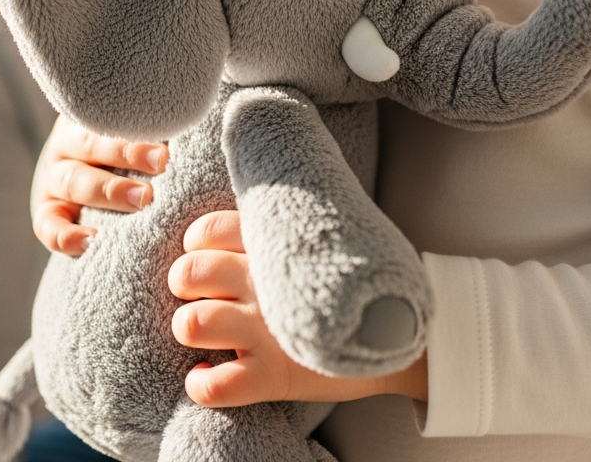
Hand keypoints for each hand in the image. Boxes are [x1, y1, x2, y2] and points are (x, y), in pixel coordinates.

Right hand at [31, 115, 169, 254]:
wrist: (94, 171)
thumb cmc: (134, 147)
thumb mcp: (140, 129)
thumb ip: (163, 124)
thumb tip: (204, 110)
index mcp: (90, 118)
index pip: (106, 116)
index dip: (136, 126)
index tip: (168, 137)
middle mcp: (68, 146)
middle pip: (91, 144)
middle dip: (127, 153)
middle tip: (162, 162)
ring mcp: (53, 180)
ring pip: (72, 181)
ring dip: (108, 190)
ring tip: (142, 199)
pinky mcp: (47, 212)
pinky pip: (48, 226)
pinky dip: (65, 236)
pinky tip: (91, 242)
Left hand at [169, 210, 428, 406]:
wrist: (406, 343)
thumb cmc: (351, 291)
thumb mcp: (326, 247)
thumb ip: (286, 234)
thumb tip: (258, 204)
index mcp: (277, 247)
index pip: (207, 230)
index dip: (197, 244)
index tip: (210, 257)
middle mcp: (266, 286)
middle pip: (190, 271)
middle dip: (185, 283)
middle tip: (204, 294)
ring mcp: (267, 332)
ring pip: (192, 323)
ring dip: (190, 328)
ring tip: (207, 333)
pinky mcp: (273, 378)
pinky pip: (214, 386)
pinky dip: (202, 384)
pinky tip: (211, 374)